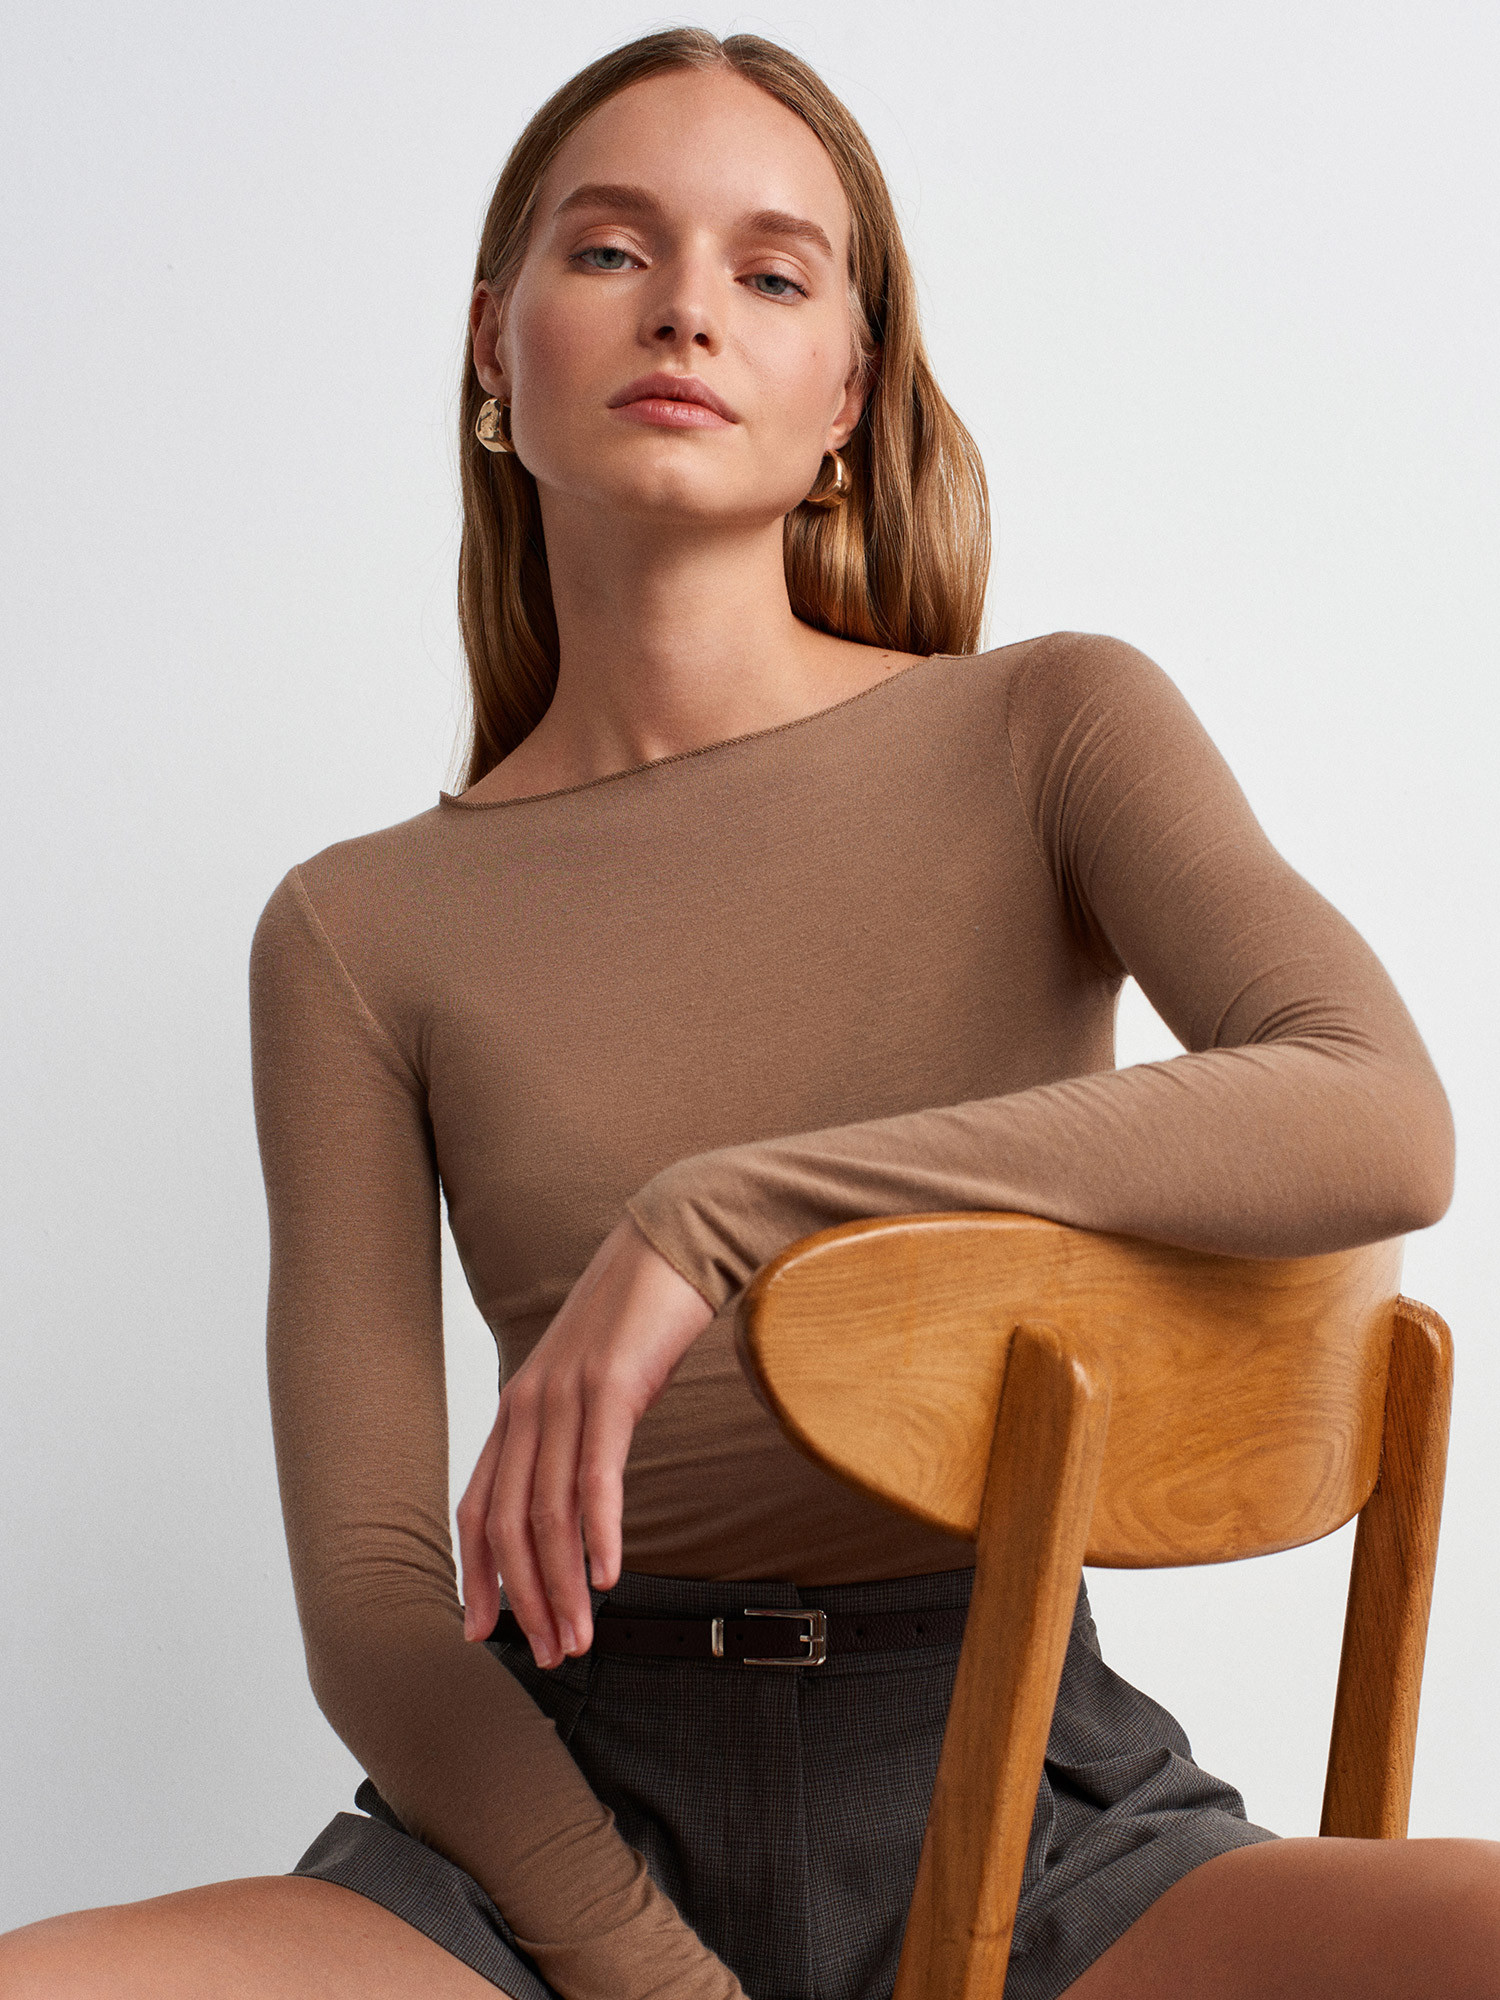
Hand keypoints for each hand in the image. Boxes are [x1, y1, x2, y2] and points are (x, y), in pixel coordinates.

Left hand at [456, 1215, 714, 1666]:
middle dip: (525, 1599)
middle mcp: (527, 1404)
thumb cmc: (642, 1317)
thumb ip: (576, 1432)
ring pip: (550, 1511)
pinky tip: (607, 1575)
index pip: (478, 1506)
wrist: (674, 1240)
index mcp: (518, 1407)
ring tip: (582, 1637)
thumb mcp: (595, 1380)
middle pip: (510, 1524)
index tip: (486, 1632)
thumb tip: (580, 1494)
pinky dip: (598, 1532)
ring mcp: (566, 1395)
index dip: (477, 1574)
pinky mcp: (611, 1386)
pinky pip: (597, 1474)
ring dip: (562, 1586)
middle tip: (551, 1655)